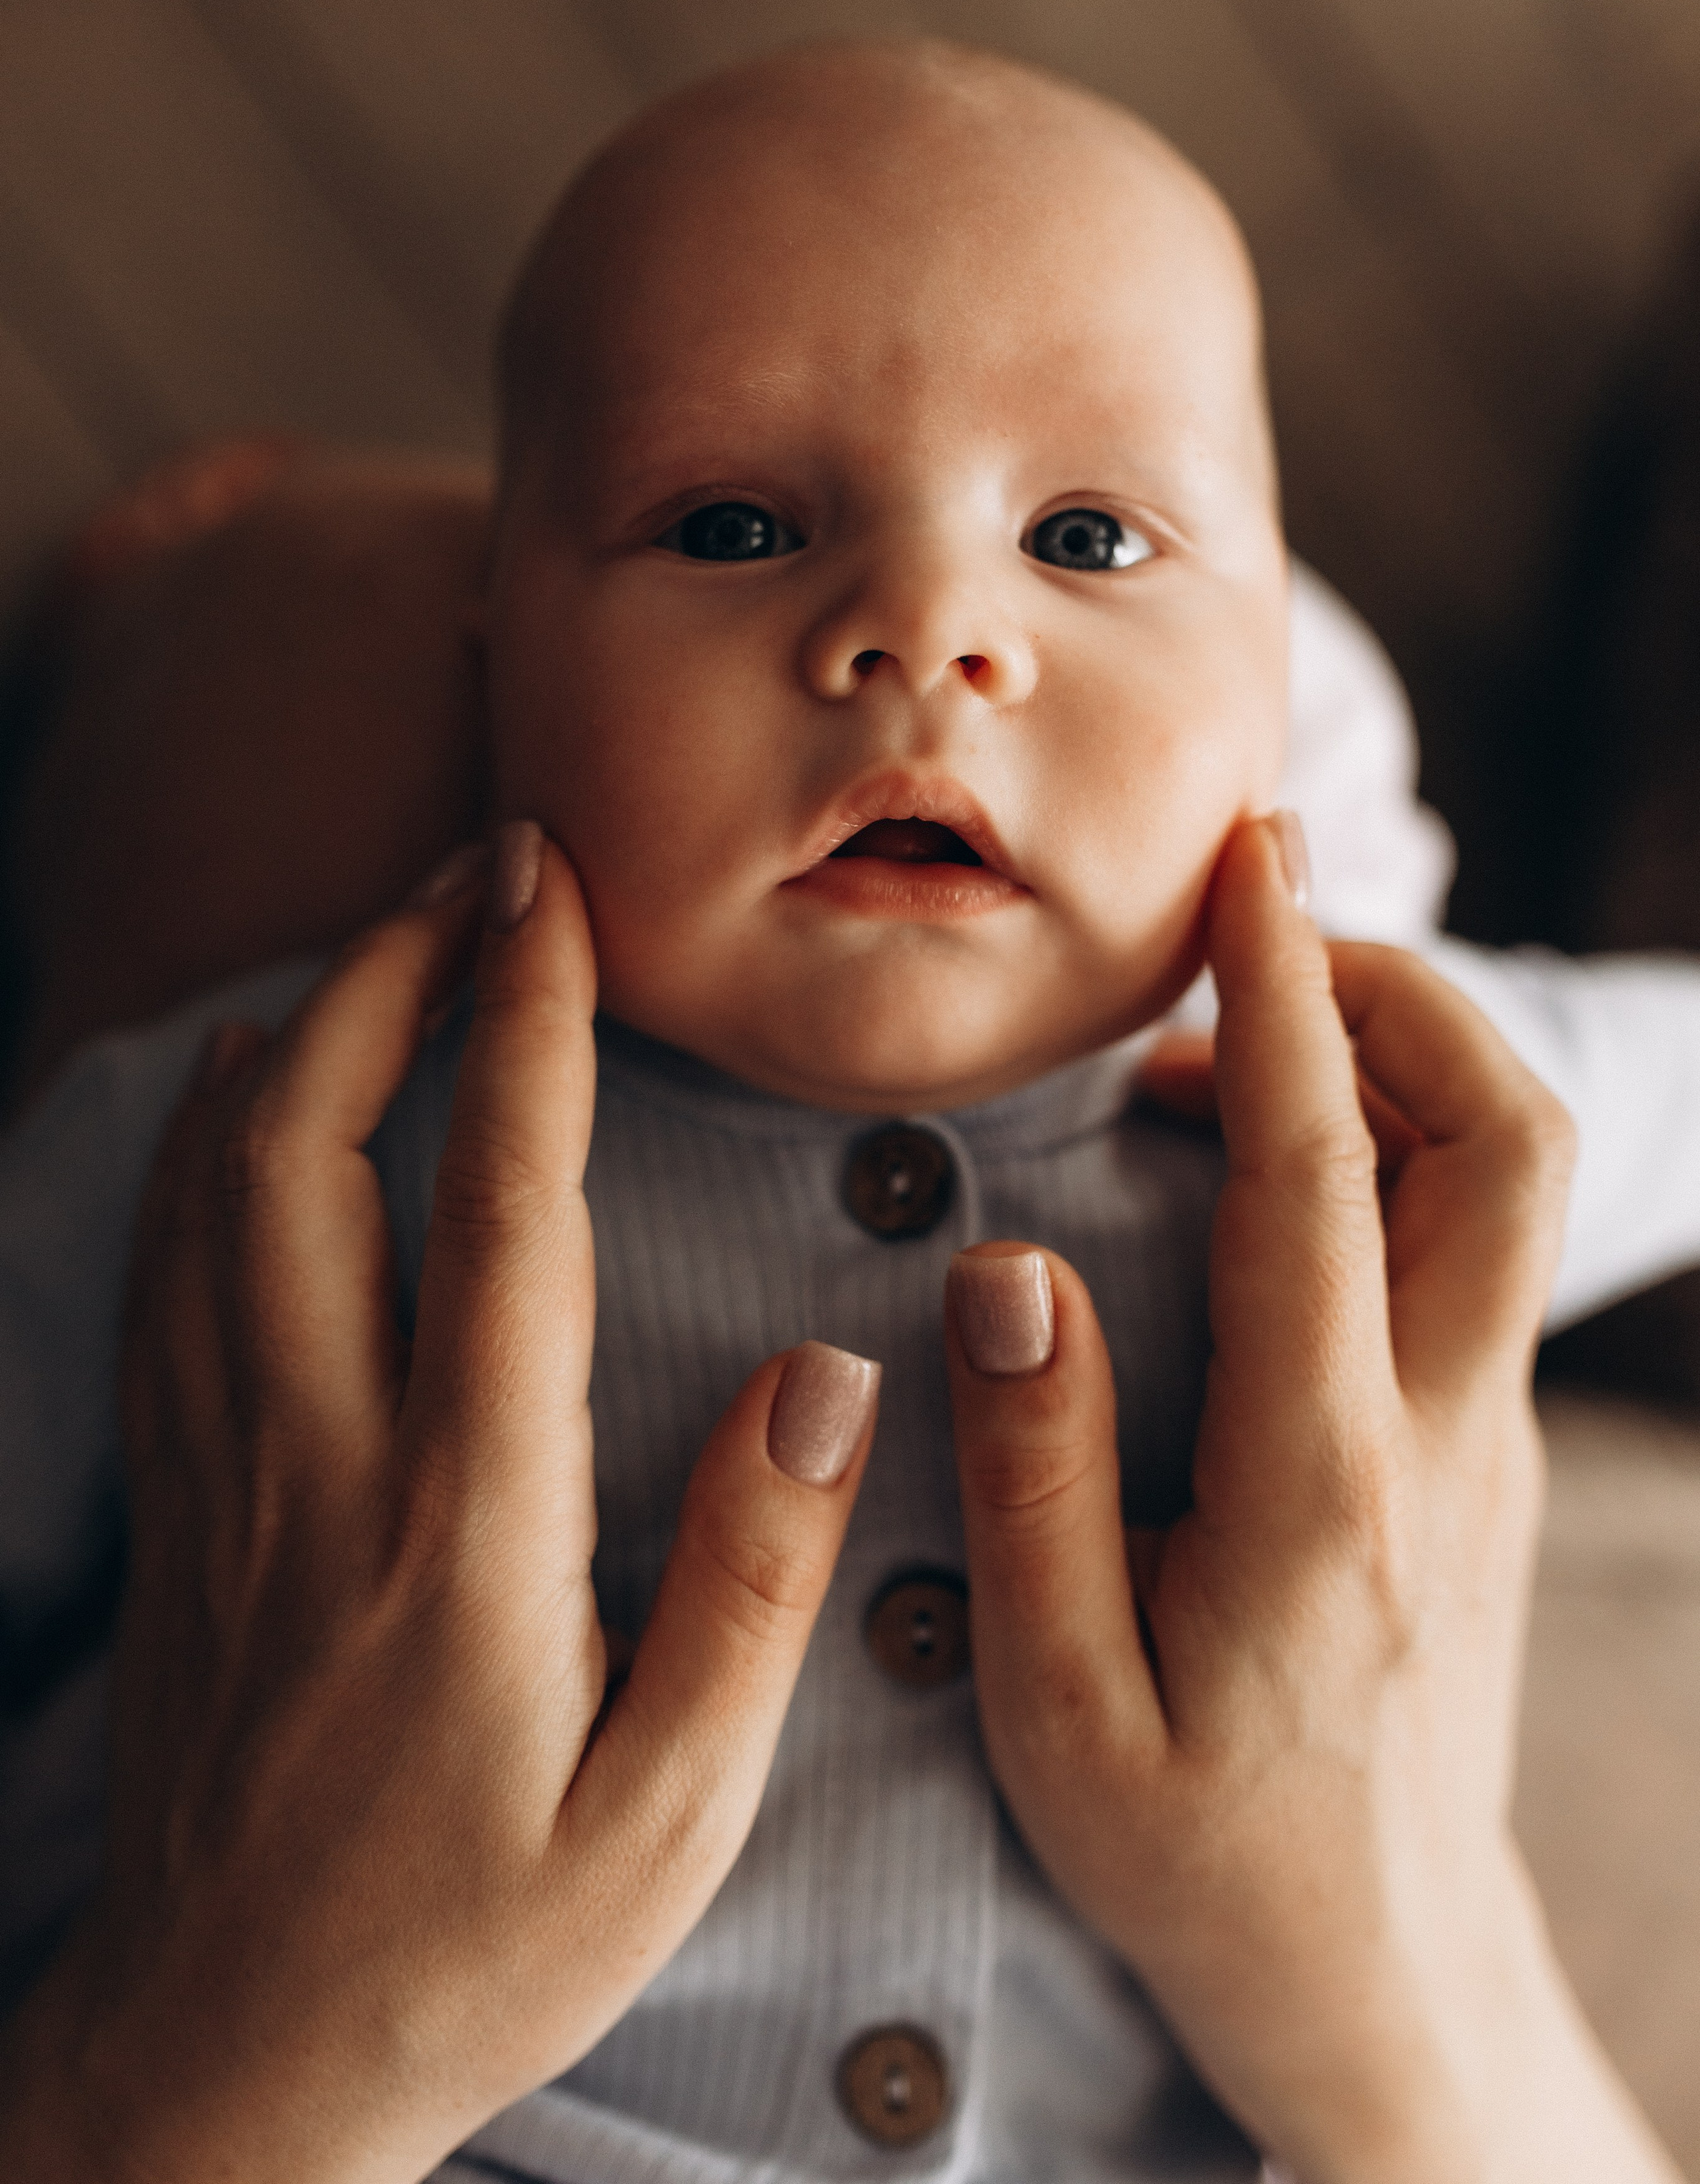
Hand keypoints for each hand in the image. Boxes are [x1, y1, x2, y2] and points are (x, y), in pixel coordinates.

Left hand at [0, 826, 878, 2183]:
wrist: (227, 2066)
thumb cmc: (468, 1948)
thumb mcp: (664, 1820)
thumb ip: (748, 1588)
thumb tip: (826, 1376)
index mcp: (462, 1524)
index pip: (495, 1213)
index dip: (527, 1026)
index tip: (552, 891)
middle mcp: (318, 1462)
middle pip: (312, 1149)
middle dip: (391, 971)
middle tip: (477, 864)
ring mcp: (220, 1474)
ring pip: (220, 1190)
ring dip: (302, 1031)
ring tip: (387, 933)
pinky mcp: (175, 1503)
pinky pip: (165, 1271)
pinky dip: (207, 1145)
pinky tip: (249, 1086)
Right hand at [944, 815, 1676, 2182]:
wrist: (1378, 1975)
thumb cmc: (1205, 1860)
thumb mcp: (1063, 1709)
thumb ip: (1036, 1477)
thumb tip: (1013, 1270)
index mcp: (1323, 1488)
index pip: (1321, 1183)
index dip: (1282, 998)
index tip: (1244, 861)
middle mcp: (1438, 1437)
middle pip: (1503, 1140)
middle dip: (1398, 990)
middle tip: (1251, 932)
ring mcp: (1481, 1442)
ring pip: (1502, 1181)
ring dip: (1384, 1065)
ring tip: (1210, 1055)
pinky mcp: (1475, 1457)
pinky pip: (1463, 1245)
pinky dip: (1377, 1151)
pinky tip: (1248, 1178)